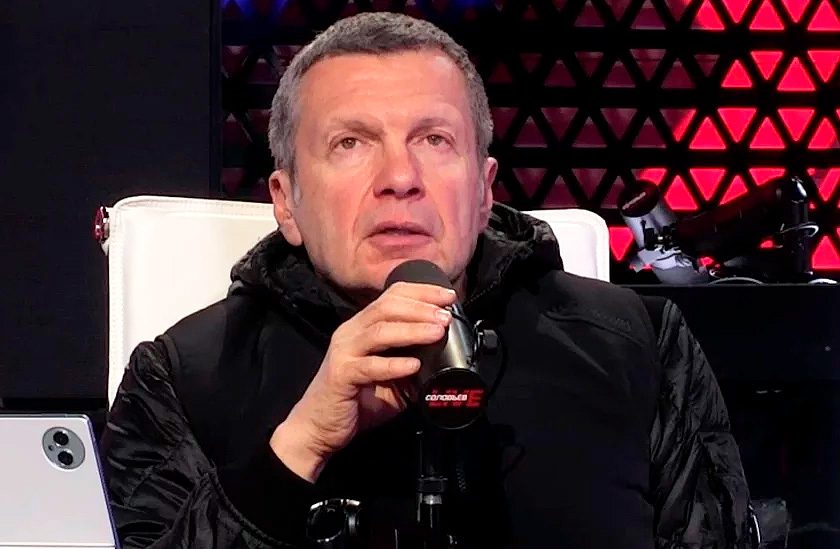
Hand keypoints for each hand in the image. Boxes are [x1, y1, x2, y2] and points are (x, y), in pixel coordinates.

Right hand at [270, 281, 455, 481]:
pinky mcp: (340, 375)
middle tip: (445, 315)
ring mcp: (344, 352)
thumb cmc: (355, 402)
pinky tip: (414, 365)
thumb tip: (445, 355)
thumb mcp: (391, 378)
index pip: (391, 296)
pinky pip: (369, 366)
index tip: (448, 296)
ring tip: (436, 332)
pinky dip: (393, 364)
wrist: (317, 429)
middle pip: (386, 307)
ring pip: (379, 331)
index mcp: (362, 327)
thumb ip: (412, 361)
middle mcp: (351, 333)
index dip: (420, 292)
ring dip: (412, 329)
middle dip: (420, 307)